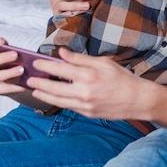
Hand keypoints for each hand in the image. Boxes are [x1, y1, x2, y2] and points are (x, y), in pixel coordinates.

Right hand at [0, 37, 26, 94]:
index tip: (2, 41)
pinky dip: (15, 86)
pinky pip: (4, 88)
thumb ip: (11, 50)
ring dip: (10, 72)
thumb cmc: (10, 62)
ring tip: (22, 70)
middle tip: (15, 54)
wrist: (12, 79)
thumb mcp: (9, 53)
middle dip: (3, 57)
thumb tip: (20, 51)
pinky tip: (24, 84)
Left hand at [27, 48, 151, 119]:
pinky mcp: (87, 113)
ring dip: (44, 95)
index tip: (36, 62)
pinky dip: (57, 102)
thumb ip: (80, 59)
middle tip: (29, 79)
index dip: (46, 65)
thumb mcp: (103, 62)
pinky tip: (51, 97)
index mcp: (88, 74)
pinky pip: (68, 107)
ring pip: (58, 100)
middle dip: (39, 83)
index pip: (60, 68)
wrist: (137, 100)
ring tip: (34, 90)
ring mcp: (85, 105)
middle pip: (54, 87)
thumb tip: (62, 53)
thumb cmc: (121, 78)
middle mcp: (84, 91)